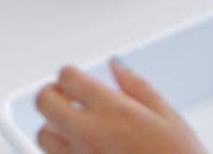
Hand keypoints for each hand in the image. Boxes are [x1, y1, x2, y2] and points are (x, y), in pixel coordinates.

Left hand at [35, 60, 207, 153]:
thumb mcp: (169, 118)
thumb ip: (137, 87)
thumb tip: (116, 66)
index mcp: (112, 111)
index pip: (67, 77)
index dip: (71, 75)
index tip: (78, 81)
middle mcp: (88, 134)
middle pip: (43, 102)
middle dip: (53, 95)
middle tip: (69, 99)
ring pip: (43, 136)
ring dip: (54, 127)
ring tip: (75, 130)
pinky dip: (64, 153)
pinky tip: (84, 152)